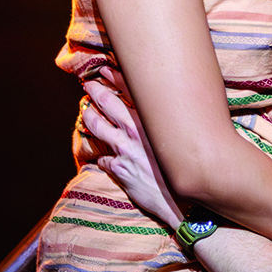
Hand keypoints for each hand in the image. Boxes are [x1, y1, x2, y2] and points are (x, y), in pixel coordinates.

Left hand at [81, 76, 185, 231]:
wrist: (183, 201)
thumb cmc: (186, 170)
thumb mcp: (180, 141)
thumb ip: (168, 127)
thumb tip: (167, 117)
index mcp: (151, 121)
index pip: (129, 91)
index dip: (114, 77)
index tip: (105, 70)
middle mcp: (135, 131)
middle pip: (107, 103)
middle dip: (96, 91)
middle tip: (89, 85)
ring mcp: (124, 149)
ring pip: (97, 126)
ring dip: (89, 116)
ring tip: (85, 111)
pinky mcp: (119, 168)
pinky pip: (103, 158)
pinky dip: (101, 155)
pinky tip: (100, 155)